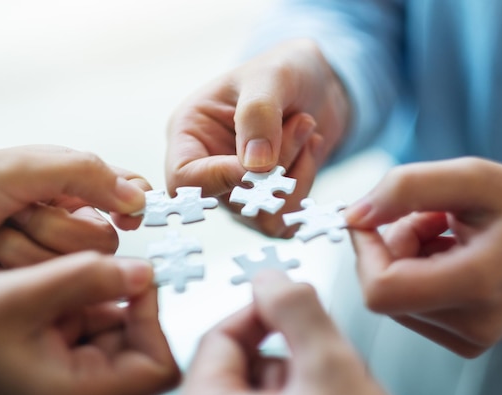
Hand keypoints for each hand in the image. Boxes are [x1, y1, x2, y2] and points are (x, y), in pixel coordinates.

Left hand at [0, 145, 149, 295]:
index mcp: (67, 182)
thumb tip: (137, 197)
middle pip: (100, 239)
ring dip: (21, 249)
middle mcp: (62, 217)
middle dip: (51, 228)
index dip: (132, 206)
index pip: (125, 191)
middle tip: (13, 214)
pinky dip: (6, 272)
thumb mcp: (18, 167)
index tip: (126, 216)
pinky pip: (42, 287)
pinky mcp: (25, 285)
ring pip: (70, 266)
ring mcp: (43, 254)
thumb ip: (83, 174)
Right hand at [0, 252, 178, 394]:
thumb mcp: (20, 297)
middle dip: (123, 300)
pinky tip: (42, 287)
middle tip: (97, 268)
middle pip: (138, 344)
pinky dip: (73, 300)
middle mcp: (79, 390)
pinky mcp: (52, 358)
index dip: (157, 320)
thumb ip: (86, 280)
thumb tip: (143, 272)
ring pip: (111, 328)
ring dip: (94, 297)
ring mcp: (66, 375)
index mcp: (78, 393)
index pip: (158, 365)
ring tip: (54, 281)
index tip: (136, 279)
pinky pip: (84, 324)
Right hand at [166, 39, 349, 236]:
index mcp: (190, 134)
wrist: (318, 83)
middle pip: (230, 198)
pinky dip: (305, 184)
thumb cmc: (284, 70)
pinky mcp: (266, 202)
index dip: (219, 178)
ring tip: (305, 127)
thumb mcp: (270, 75)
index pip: (183, 180)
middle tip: (301, 121)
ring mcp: (237, 189)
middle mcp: (208, 167)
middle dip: (274, 167)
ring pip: (261, 212)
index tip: (261, 159)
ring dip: (294, 174)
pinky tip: (310, 149)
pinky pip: (284, 217)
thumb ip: (258, 114)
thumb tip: (255, 167)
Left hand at [175, 271, 400, 394]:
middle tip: (324, 371)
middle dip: (289, 359)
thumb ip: (297, 312)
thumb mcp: (332, 372)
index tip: (291, 304)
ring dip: (300, 388)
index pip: (219, 337)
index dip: (262, 312)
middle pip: (240, 367)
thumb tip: (271, 278)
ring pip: (260, 394)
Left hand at [345, 157, 501, 356]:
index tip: (371, 218)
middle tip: (432, 218)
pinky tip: (452, 253)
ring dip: (407, 255)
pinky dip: (418, 272)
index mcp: (478, 285)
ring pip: (394, 295)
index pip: (380, 289)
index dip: (365, 251)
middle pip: (383, 288)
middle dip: (393, 245)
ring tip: (449, 233)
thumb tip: (354, 217)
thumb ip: (406, 188)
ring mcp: (470, 337)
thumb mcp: (471, 178)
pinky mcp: (465, 339)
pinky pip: (410, 304)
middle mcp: (474, 324)